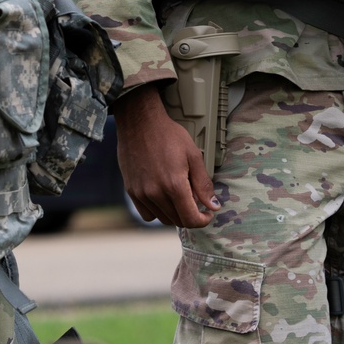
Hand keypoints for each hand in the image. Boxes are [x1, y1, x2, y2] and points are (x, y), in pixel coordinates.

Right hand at [113, 83, 220, 227]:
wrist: (139, 122)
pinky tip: (163, 199)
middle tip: (196, 203)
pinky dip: (157, 212)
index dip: (202, 221)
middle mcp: (155, 193)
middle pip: (177, 221)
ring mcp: (141, 193)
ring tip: (180, 198)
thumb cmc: (168, 135)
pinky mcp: (131, 190)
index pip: (190, 219)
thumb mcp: (193, 155)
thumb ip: (203, 184)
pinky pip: (146, 214)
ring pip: (162, 218)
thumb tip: (213, 206)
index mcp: (174, 185)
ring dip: (175, 214)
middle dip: (190, 216)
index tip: (207, 214)